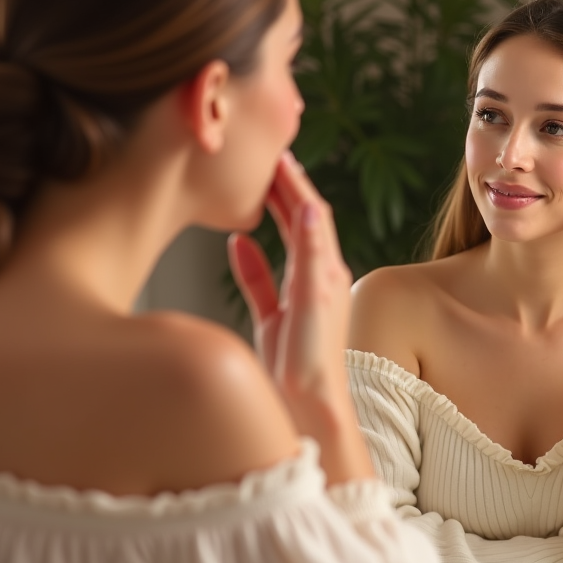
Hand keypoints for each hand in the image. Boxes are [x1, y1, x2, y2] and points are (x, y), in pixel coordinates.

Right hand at [228, 153, 365, 465]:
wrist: (308, 412)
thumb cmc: (313, 362)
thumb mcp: (311, 299)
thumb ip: (308, 253)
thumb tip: (308, 204)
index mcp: (327, 271)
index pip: (311, 212)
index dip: (294, 180)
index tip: (276, 150)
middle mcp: (316, 280)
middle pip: (300, 221)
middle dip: (284, 188)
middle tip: (265, 156)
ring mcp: (296, 299)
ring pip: (282, 245)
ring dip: (271, 214)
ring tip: (254, 186)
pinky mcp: (278, 322)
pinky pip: (262, 281)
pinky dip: (250, 259)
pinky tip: (235, 242)